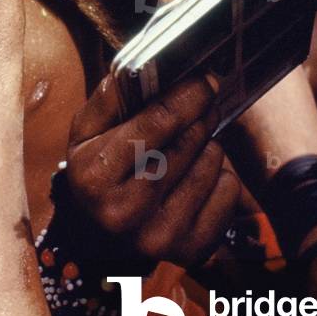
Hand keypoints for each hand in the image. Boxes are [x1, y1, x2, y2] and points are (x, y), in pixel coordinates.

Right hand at [67, 75, 240, 265]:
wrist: (100, 236)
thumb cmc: (100, 169)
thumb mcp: (88, 131)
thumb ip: (112, 96)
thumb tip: (146, 66)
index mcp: (95, 176)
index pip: (156, 124)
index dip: (187, 95)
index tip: (205, 79)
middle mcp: (124, 213)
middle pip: (188, 142)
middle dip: (201, 115)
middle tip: (203, 103)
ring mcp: (159, 236)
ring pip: (211, 163)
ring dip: (208, 145)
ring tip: (190, 146)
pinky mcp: (190, 249)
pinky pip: (228, 192)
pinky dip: (221, 176)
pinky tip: (198, 177)